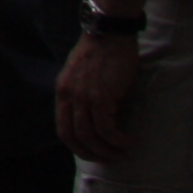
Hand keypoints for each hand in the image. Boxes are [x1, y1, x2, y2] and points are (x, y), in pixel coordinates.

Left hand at [57, 27, 141, 159]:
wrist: (109, 33)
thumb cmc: (102, 54)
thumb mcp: (84, 77)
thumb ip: (85, 98)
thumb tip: (99, 124)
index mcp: (62, 92)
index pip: (62, 129)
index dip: (78, 146)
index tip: (94, 153)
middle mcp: (68, 96)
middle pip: (73, 137)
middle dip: (93, 154)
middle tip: (111, 159)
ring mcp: (82, 97)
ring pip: (90, 136)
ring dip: (108, 151)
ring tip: (123, 153)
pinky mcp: (100, 96)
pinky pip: (107, 128)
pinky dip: (118, 140)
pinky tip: (130, 141)